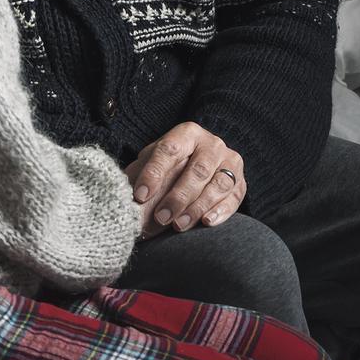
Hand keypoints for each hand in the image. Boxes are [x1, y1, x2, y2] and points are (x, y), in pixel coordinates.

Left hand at [125, 122, 246, 237]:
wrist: (200, 163)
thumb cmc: (168, 167)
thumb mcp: (151, 162)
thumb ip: (138, 174)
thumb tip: (118, 195)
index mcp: (186, 133)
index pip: (169, 149)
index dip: (153, 172)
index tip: (139, 195)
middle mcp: (211, 143)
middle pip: (197, 170)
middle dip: (177, 196)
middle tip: (160, 217)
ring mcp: (229, 161)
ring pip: (217, 184)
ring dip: (197, 207)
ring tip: (178, 225)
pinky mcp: (240, 182)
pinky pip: (234, 197)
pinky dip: (221, 211)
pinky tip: (207, 222)